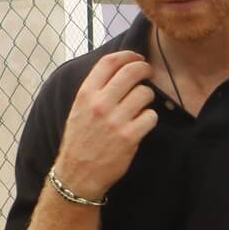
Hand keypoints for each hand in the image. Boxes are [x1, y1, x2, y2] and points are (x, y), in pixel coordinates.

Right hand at [52, 50, 157, 199]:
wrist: (77, 174)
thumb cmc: (80, 140)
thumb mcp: (79, 109)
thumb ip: (96, 90)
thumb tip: (119, 70)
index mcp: (86, 94)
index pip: (109, 62)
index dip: (128, 55)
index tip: (138, 57)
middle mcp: (100, 104)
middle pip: (131, 72)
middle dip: (145, 69)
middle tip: (149, 73)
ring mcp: (115, 120)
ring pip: (145, 94)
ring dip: (148, 97)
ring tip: (142, 105)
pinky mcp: (129, 136)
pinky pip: (151, 116)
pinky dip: (150, 118)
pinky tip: (142, 123)